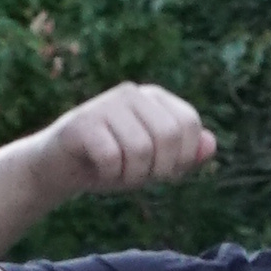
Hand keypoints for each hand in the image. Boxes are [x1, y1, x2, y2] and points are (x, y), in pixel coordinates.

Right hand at [37, 83, 216, 199]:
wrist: (59, 168)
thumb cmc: (112, 164)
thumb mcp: (154, 162)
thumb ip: (185, 154)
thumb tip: (211, 145)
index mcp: (154, 99)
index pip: (189, 123)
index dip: (183, 157)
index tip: (164, 171)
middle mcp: (132, 94)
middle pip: (169, 135)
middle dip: (160, 169)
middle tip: (140, 176)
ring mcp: (106, 104)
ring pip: (141, 149)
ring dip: (132, 176)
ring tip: (118, 174)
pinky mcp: (82, 122)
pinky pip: (112, 157)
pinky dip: (110, 175)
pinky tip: (98, 170)